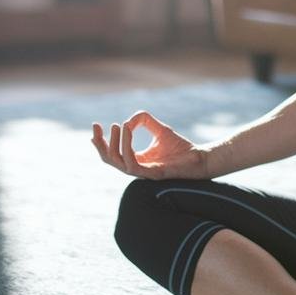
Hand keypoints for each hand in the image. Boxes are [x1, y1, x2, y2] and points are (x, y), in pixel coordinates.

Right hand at [90, 111, 210, 179]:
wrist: (199, 158)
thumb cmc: (180, 147)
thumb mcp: (159, 128)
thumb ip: (143, 120)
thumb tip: (127, 121)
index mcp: (136, 160)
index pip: (111, 154)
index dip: (100, 141)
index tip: (95, 125)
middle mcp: (136, 168)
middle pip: (109, 160)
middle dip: (100, 144)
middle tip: (97, 126)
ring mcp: (143, 173)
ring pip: (118, 162)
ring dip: (115, 143)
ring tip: (118, 125)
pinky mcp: (152, 174)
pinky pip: (132, 163)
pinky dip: (127, 146)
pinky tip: (127, 130)